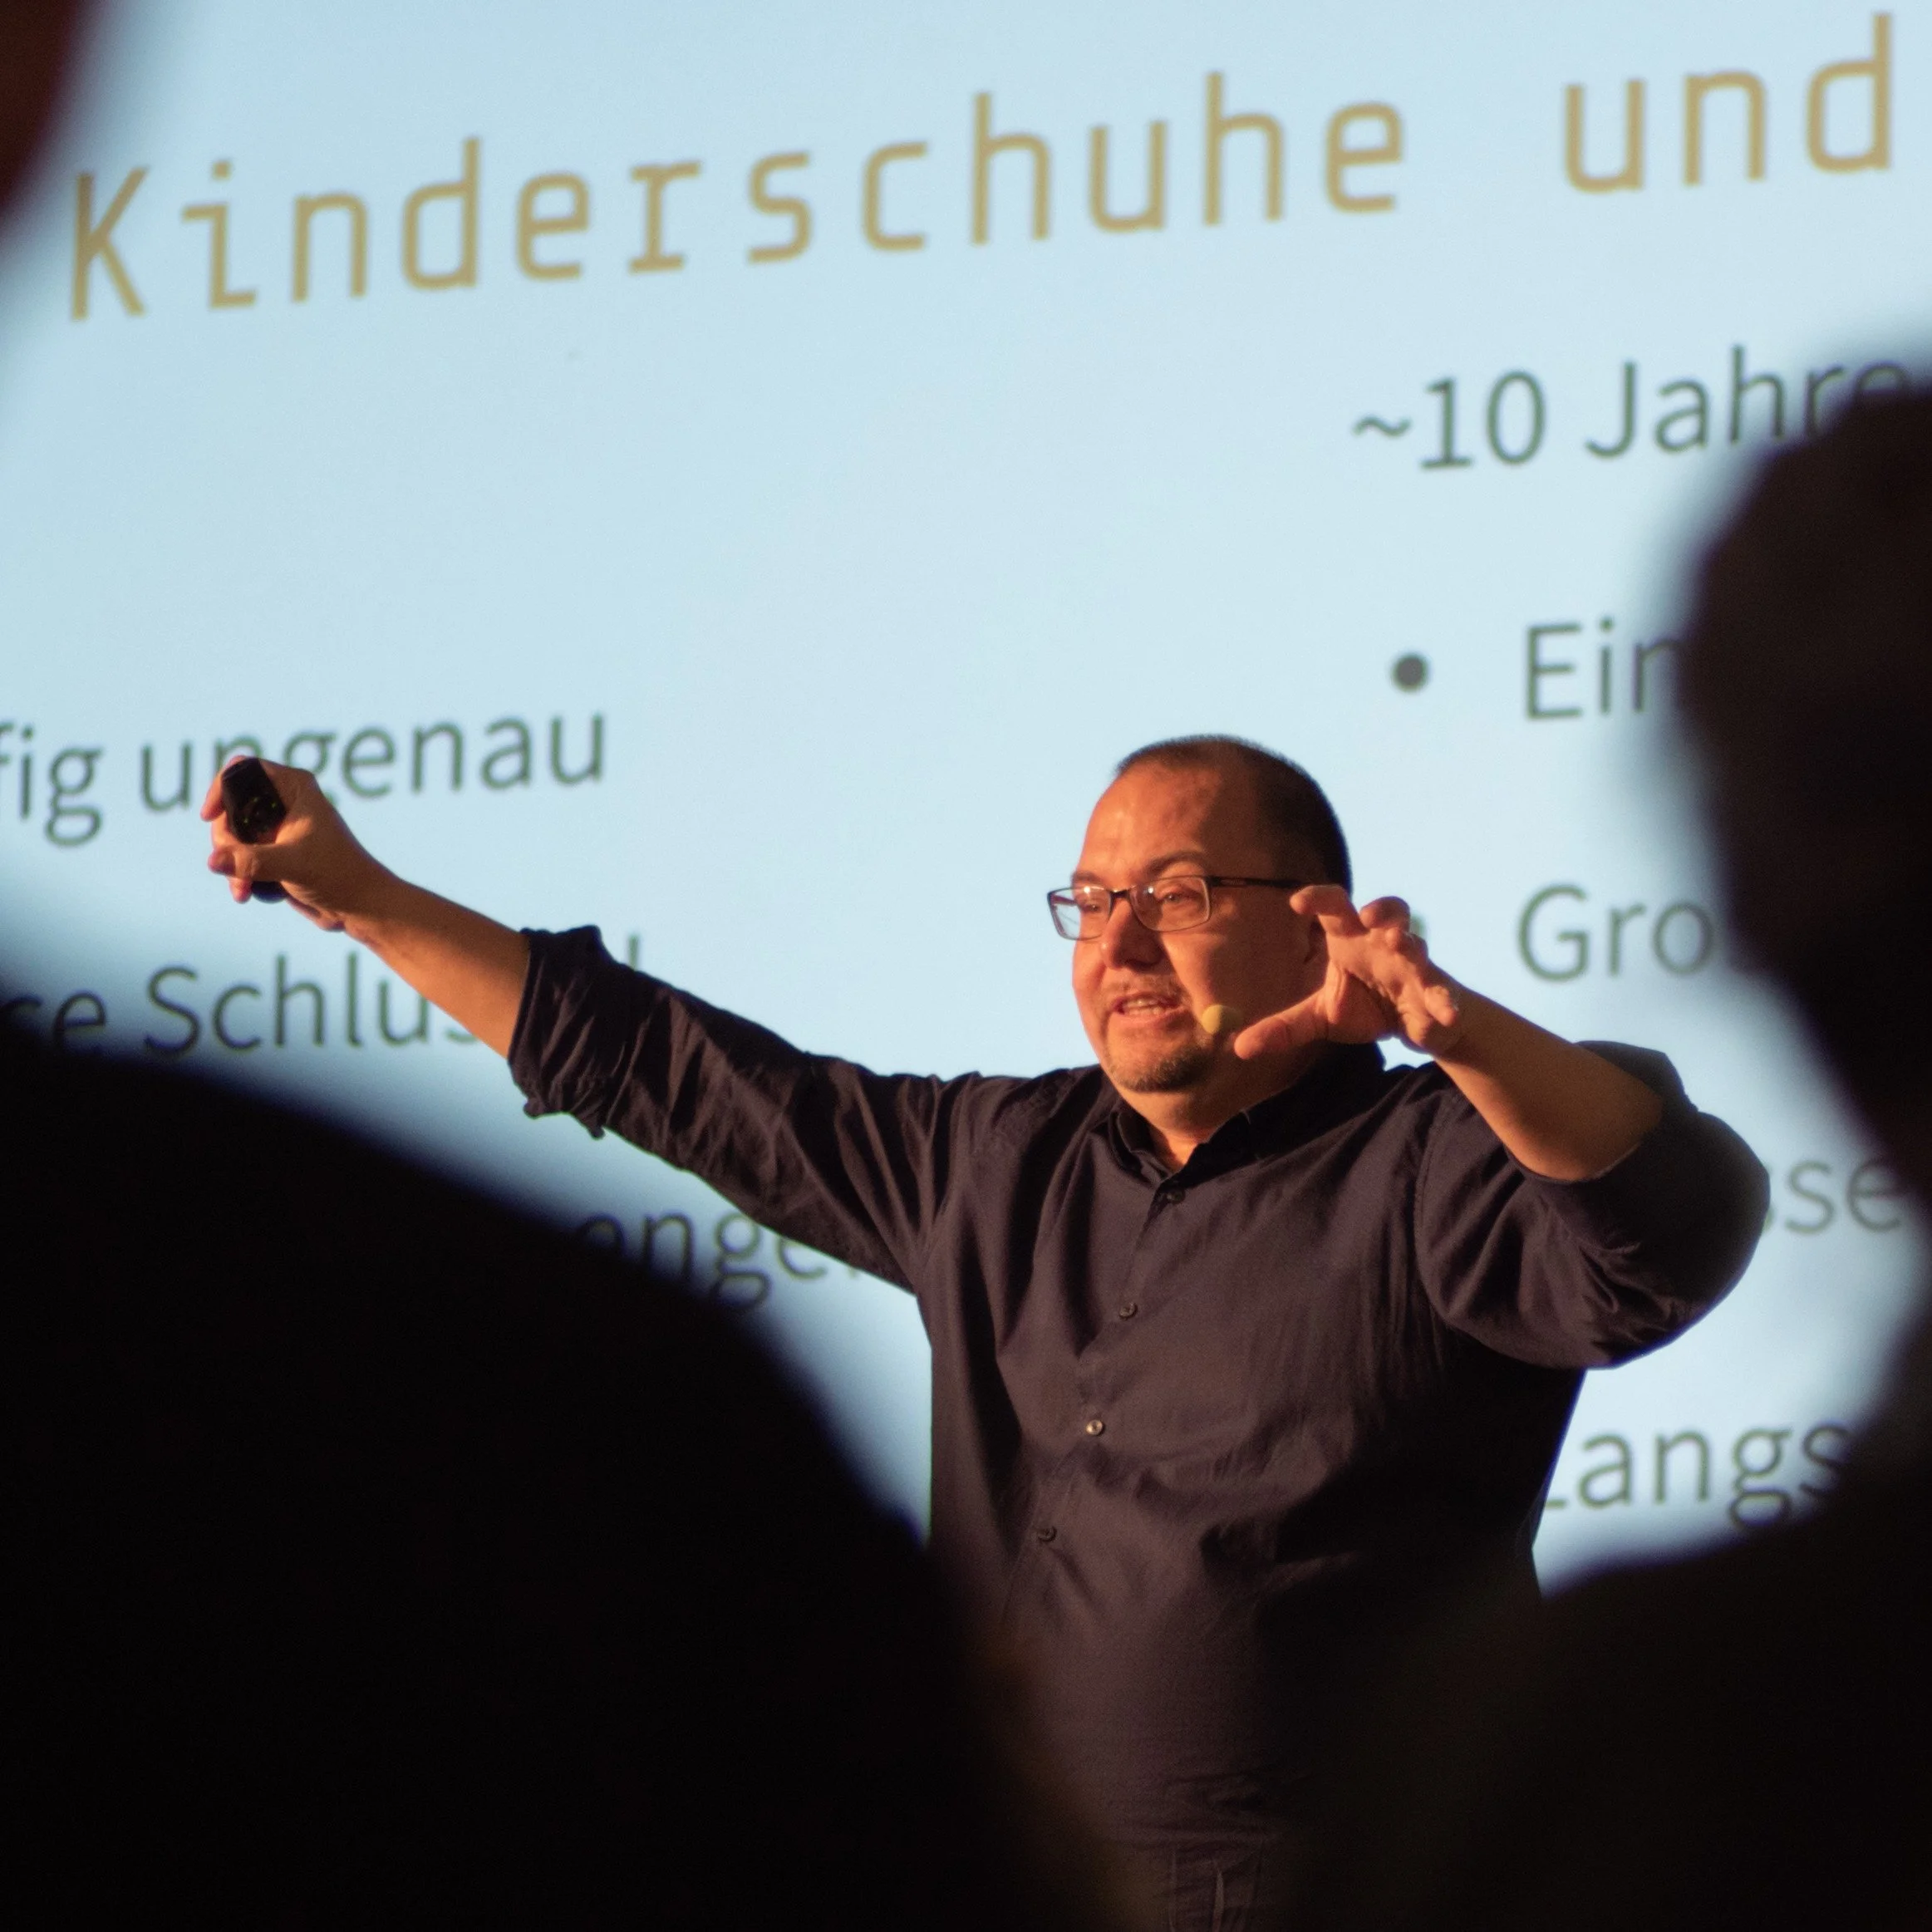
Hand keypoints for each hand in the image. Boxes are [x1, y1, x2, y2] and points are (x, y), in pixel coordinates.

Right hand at [201, 759, 386, 929]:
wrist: (359, 905)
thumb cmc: (337, 874)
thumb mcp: (291, 864)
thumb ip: (251, 861)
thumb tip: (213, 860)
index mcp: (294, 787)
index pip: (242, 769)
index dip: (221, 789)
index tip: (211, 817)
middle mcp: (284, 802)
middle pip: (230, 809)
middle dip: (227, 842)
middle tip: (234, 868)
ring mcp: (277, 828)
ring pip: (233, 836)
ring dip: (231, 863)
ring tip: (243, 890)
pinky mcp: (274, 852)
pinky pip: (241, 856)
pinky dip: (239, 873)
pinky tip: (246, 893)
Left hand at [1234, 886, 1464, 1058]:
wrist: (1417, 1028)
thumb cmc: (1368, 1008)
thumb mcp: (1322, 1018)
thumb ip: (1284, 1027)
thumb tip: (1238, 1047)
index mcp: (1351, 940)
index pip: (1335, 908)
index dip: (1318, 899)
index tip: (1296, 903)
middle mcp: (1383, 944)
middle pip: (1388, 911)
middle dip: (1381, 909)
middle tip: (1366, 917)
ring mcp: (1413, 965)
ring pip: (1417, 942)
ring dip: (1410, 941)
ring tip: (1398, 944)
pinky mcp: (1435, 991)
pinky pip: (1441, 991)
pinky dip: (1443, 1000)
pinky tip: (1443, 1013)